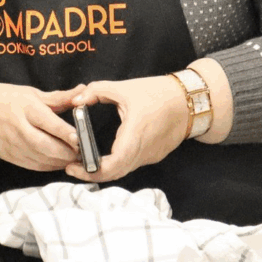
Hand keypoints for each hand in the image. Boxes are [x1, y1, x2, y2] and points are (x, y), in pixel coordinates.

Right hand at [0, 77, 84, 171]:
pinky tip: (59, 163)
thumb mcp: (31, 93)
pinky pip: (33, 166)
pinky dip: (49, 167)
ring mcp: (12, 144)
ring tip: (75, 159)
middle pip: (45, 145)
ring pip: (40, 158)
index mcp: (24, 106)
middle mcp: (17, 127)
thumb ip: (59, 97)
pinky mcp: (9, 156)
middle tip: (83, 152)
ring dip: (60, 162)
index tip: (80, 138)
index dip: (65, 132)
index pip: (48, 122)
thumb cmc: (6, 99)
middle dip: (66, 151)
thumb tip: (83, 92)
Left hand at [65, 75, 186, 181]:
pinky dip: (115, 165)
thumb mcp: (123, 87)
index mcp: (135, 133)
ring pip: (123, 171)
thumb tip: (75, 101)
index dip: (92, 170)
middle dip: (91, 174)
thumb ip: (96, 91)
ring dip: (103, 170)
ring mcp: (151, 155)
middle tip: (71, 167)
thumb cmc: (157, 93)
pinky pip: (131, 165)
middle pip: (115, 173)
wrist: (190, 101)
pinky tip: (102, 157)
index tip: (73, 166)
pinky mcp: (154, 155)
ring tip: (82, 161)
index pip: (113, 164)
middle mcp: (144, 150)